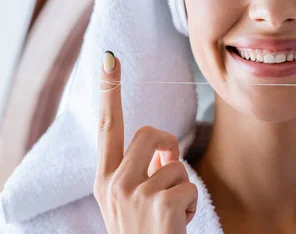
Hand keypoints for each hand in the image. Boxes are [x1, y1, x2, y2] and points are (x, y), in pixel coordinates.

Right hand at [93, 51, 197, 233]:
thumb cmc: (143, 233)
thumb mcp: (130, 203)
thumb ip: (140, 171)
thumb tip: (164, 148)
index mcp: (104, 181)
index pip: (106, 127)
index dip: (109, 92)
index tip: (109, 60)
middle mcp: (113, 184)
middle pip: (149, 133)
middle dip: (166, 146)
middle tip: (167, 166)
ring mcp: (134, 194)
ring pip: (174, 163)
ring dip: (181, 186)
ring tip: (170, 213)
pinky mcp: (159, 204)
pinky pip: (188, 186)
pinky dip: (191, 204)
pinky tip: (178, 223)